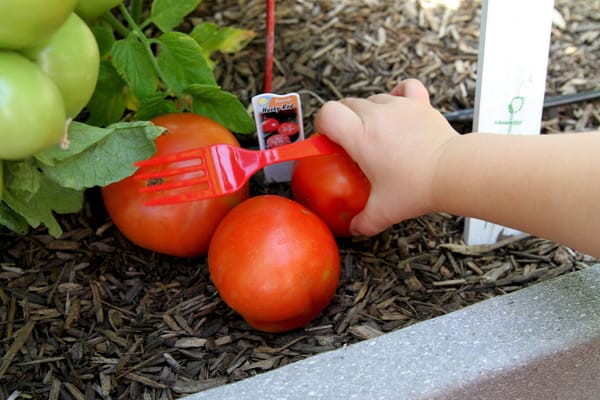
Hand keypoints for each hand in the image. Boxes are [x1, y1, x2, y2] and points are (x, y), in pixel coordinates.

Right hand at [315, 79, 457, 235]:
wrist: (455, 172)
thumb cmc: (419, 188)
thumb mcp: (384, 211)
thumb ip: (364, 222)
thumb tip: (354, 229)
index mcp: (361, 137)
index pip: (328, 113)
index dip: (323, 124)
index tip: (329, 140)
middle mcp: (377, 115)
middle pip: (347, 104)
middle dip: (343, 121)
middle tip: (352, 144)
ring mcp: (400, 105)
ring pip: (372, 98)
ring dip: (368, 111)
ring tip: (377, 133)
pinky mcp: (420, 103)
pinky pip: (404, 87)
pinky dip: (398, 93)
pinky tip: (398, 107)